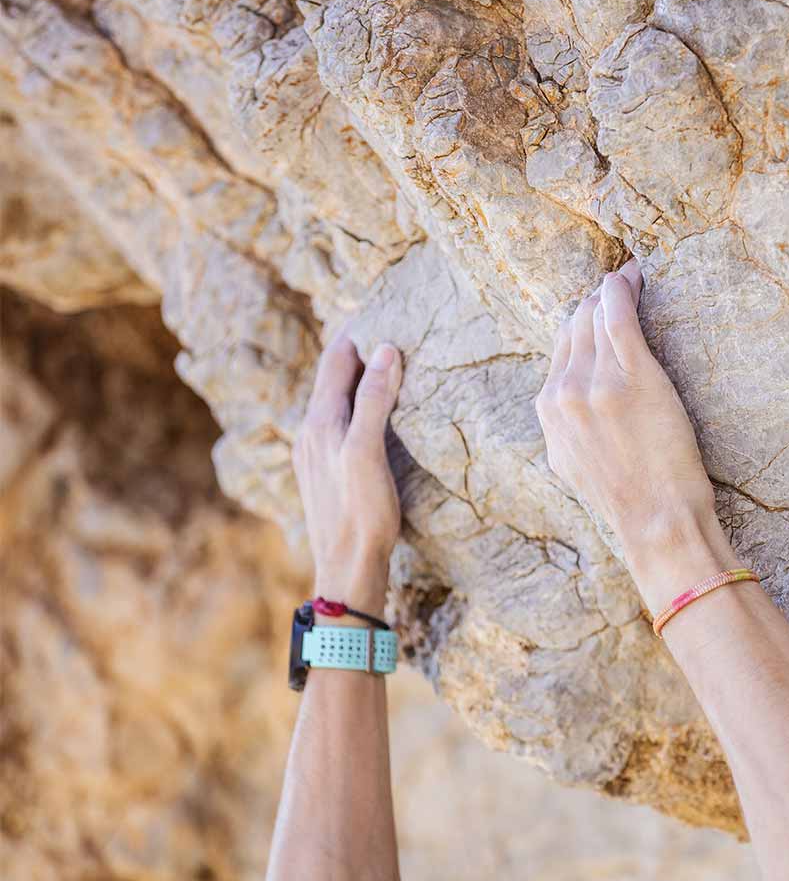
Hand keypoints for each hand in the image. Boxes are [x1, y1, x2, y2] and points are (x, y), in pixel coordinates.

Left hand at [293, 331, 403, 617]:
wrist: (347, 568)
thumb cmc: (362, 512)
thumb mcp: (368, 451)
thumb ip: (372, 400)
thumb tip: (384, 350)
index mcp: (319, 422)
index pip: (336, 361)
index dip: (357, 336)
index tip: (381, 312)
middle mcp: (310, 434)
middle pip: (332, 379)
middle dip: (356, 355)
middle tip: (385, 331)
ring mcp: (315, 455)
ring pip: (334, 402)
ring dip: (356, 382)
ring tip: (383, 366)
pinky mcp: (326, 473)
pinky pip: (339, 425)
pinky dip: (356, 408)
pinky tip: (371, 416)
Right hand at [535, 261, 738, 611]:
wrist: (656, 520)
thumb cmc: (630, 500)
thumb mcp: (575, 466)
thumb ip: (565, 430)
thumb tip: (568, 411)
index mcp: (548, 414)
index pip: (559, 350)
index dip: (579, 325)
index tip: (596, 308)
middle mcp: (563, 393)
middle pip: (574, 328)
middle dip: (593, 302)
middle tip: (618, 284)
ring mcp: (596, 382)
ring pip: (595, 317)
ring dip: (611, 291)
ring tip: (630, 278)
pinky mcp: (633, 375)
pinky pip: (619, 316)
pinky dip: (623, 291)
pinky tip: (633, 278)